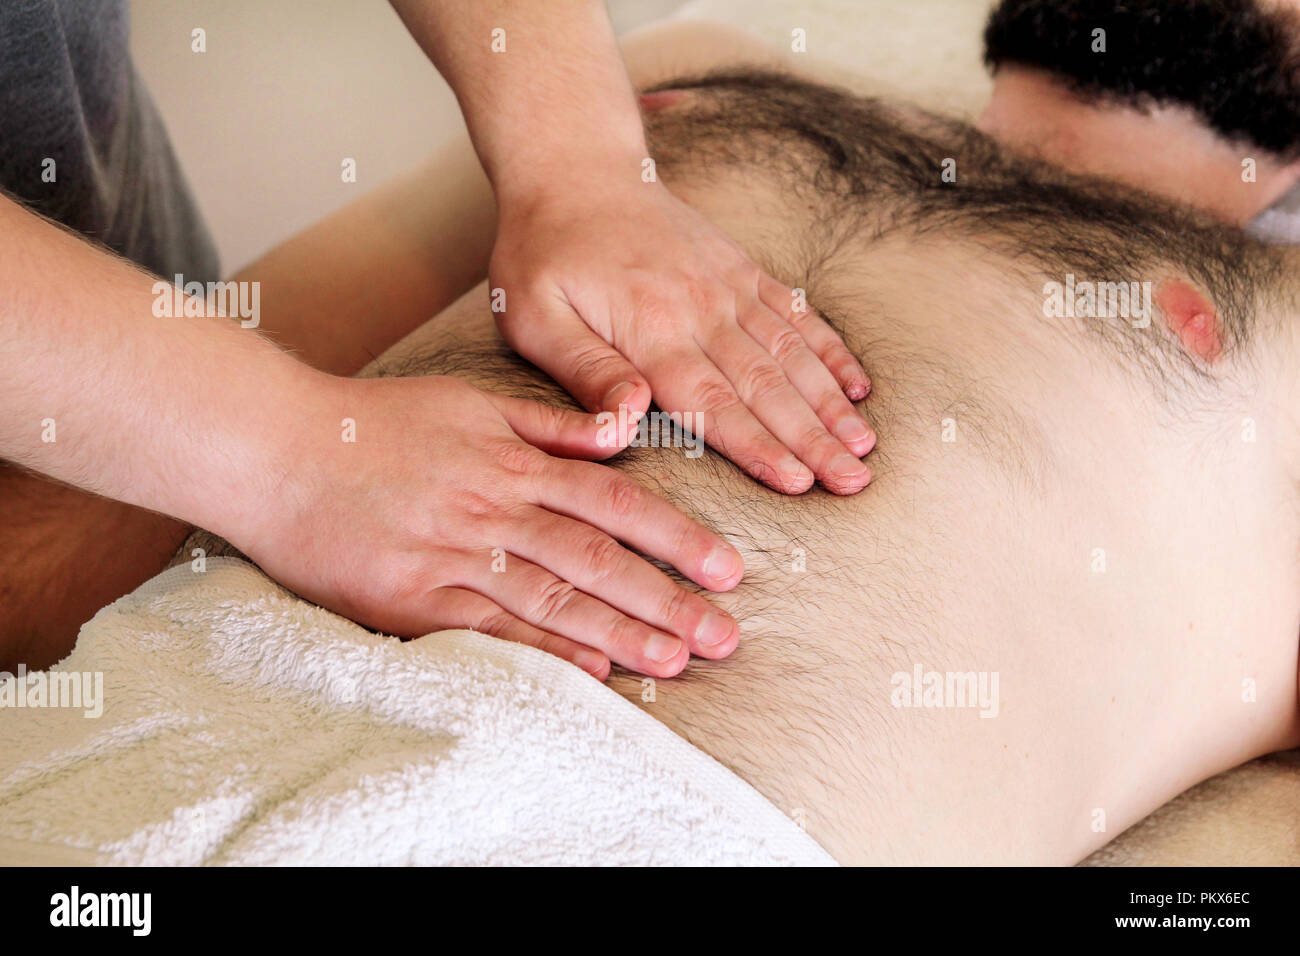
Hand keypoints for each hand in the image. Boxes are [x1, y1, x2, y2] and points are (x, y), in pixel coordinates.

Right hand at [229, 374, 743, 680]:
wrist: (278, 449)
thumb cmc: (377, 424)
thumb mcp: (471, 402)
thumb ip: (552, 425)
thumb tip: (624, 430)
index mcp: (514, 462)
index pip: (615, 504)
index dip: (676, 537)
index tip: (727, 568)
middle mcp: (495, 509)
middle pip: (597, 560)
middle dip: (667, 598)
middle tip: (724, 634)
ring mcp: (454, 556)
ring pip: (553, 598)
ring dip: (620, 632)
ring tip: (676, 660)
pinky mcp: (413, 598)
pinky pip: (489, 628)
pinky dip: (542, 649)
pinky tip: (589, 670)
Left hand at [490, 176, 875, 494]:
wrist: (575, 168)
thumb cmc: (544, 252)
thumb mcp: (535, 316)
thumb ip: (584, 372)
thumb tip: (627, 424)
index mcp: (650, 331)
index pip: (712, 402)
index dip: (758, 446)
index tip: (799, 483)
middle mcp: (701, 309)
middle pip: (767, 386)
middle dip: (814, 438)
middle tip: (854, 481)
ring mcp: (728, 286)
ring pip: (792, 353)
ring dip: (831, 402)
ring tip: (865, 445)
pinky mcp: (741, 269)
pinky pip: (796, 313)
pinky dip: (830, 350)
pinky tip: (858, 385)